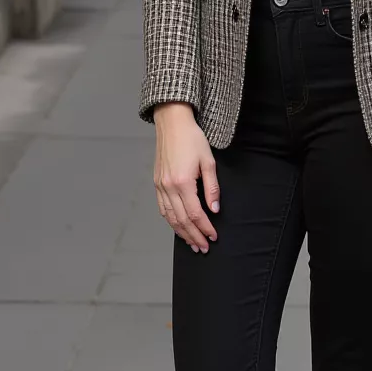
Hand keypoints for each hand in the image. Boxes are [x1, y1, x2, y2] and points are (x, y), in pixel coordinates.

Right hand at [153, 103, 220, 251]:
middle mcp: (168, 187)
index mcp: (182, 182)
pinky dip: (171, 221)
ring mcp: (160, 186)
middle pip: (182, 220)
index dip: (205, 228)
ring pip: (170, 217)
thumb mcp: (208, 161)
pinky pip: (162, 208)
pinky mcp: (157, 183)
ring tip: (192, 243)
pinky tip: (178, 227)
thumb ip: (212, 187)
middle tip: (203, 247)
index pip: (196, 213)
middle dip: (194, 236)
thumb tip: (214, 209)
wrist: (172, 123)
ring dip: (182, 233)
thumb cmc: (192, 138)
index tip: (213, 236)